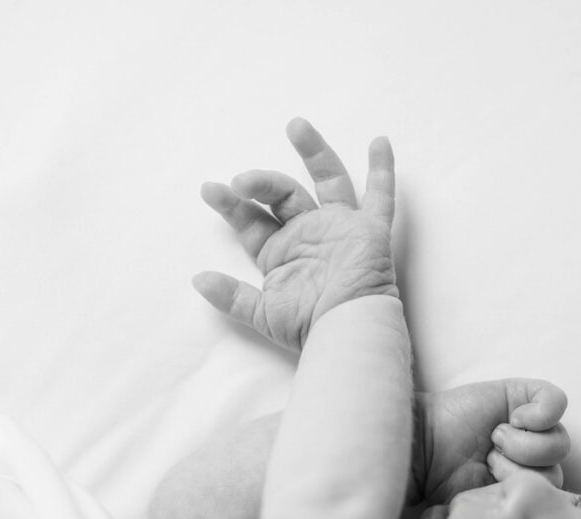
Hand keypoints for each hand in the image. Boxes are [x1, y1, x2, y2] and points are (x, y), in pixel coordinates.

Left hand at [195, 118, 397, 350]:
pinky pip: (380, 196)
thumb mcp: (262, 313)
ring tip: (295, 125)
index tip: (210, 190)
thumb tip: (198, 280)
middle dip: (259, 183)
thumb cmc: (309, 327)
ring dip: (313, 152)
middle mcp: (309, 234)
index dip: (231, 206)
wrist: (347, 330)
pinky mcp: (369, 229)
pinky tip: (379, 142)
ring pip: (326, 180)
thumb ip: (232, 297)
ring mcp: (340, 228)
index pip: (252, 221)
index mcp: (281, 254)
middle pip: (281, 195)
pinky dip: (382, 171)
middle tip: (241, 180)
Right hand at [395, 378, 569, 518]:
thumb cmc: (423, 490)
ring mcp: (524, 428)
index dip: (534, 504)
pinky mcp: (520, 397)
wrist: (407, 445)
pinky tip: (512, 421)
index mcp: (514, 494)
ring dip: (528, 446)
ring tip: (494, 444)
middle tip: (491, 469)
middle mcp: (523, 461)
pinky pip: (555, 401)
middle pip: (560, 472)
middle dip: (527, 475)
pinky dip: (541, 412)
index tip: (499, 499)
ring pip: (561, 441)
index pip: (556, 504)